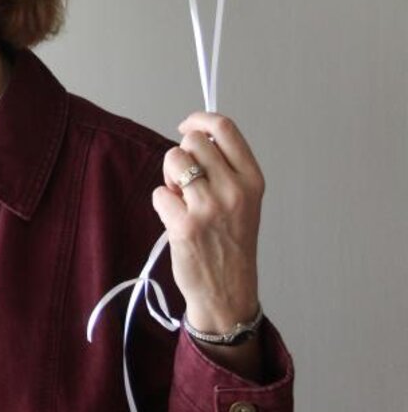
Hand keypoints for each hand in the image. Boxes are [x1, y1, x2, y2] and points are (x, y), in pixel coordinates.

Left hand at [152, 112, 263, 333]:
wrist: (228, 292)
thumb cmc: (231, 244)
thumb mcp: (243, 201)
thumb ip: (225, 168)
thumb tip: (194, 136)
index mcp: (252, 180)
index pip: (225, 128)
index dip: (200, 119)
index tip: (187, 125)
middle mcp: (234, 190)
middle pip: (193, 141)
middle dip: (181, 156)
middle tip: (187, 182)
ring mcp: (209, 207)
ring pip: (173, 161)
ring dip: (169, 178)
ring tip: (182, 201)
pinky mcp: (184, 225)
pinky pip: (158, 193)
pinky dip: (162, 205)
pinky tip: (176, 222)